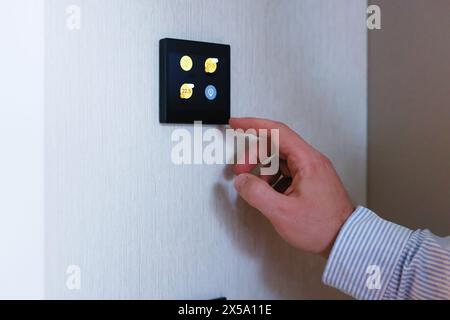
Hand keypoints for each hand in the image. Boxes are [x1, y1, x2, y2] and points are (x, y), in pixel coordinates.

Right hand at [229, 118, 354, 257]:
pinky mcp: (311, 182)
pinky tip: (269, 194)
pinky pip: (286, 172)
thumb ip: (257, 193)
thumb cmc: (322, 227)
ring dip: (262, 170)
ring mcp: (312, 171)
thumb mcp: (282, 212)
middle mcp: (311, 161)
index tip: (237, 124)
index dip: (253, 125)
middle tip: (239, 170)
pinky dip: (272, 180)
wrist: (345, 240)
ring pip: (279, 160)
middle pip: (275, 146)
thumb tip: (242, 181)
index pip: (276, 131)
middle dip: (253, 156)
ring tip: (255, 187)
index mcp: (307, 161)